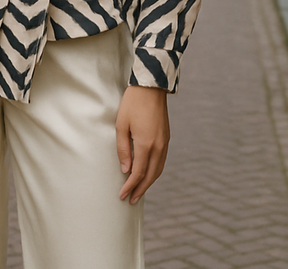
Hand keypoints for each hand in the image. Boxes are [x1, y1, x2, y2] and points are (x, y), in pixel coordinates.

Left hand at [115, 85, 169, 204]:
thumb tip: (126, 170)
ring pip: (158, 169)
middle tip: (131, 201)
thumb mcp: (121, 125)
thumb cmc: (132, 103)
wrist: (151, 87)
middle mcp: (158, 146)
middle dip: (141, 189)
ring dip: (149, 182)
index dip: (130, 186)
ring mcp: (164, 142)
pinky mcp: (166, 137)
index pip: (138, 173)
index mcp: (146, 144)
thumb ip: (123, 149)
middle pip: (150, 175)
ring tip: (139, 191)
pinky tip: (148, 173)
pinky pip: (162, 160)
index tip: (122, 195)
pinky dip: (155, 171)